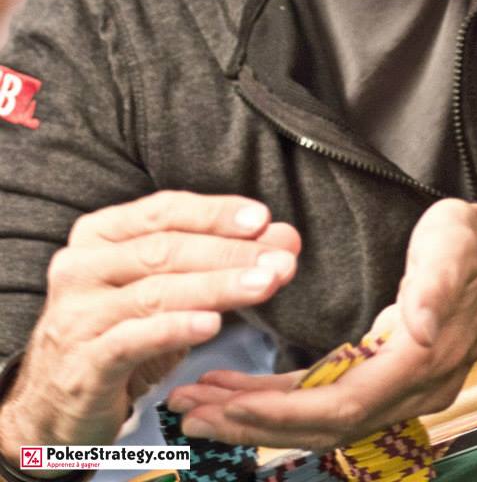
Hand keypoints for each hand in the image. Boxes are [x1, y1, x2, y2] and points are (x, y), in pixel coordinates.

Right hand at [0, 191, 299, 460]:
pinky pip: (133, 340)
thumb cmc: (120, 331)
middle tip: (280, 258)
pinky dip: (176, 330)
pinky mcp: (82, 364)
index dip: (214, 213)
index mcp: (99, 234)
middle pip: (165, 250)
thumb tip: (282, 238)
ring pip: (155, 292)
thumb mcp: (164, 289)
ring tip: (264, 284)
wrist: (58, 401)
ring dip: (217, 287)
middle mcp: (81, 267)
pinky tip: (213, 325)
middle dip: (229, 252)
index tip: (261, 218)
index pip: (163, 211)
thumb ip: (216, 260)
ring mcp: (77, 315)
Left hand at [166, 196, 476, 450]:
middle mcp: (411, 388)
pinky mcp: (389, 369)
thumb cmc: (475, 242)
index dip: (279, 411)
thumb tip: (418, 326)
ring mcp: (401, 384)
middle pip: (322, 425)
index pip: (339, 406)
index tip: (225, 403)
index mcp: (420, 362)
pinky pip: (329, 395)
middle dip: (253, 422)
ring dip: (260, 414)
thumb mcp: (454, 246)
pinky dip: (284, 396)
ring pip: (320, 418)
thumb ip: (435, 285)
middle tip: (190, 411)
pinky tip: (246, 389)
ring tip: (202, 402)